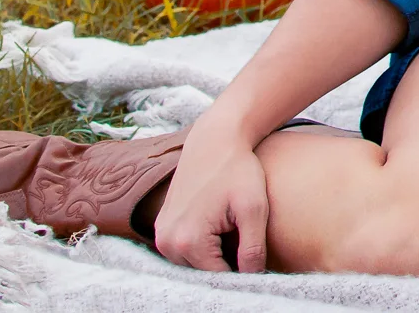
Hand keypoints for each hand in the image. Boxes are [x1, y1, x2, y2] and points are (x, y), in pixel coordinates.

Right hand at [152, 111, 270, 272]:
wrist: (215, 140)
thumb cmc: (238, 170)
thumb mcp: (253, 208)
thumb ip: (252, 248)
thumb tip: (252, 278)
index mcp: (188, 242)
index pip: (219, 278)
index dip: (242, 274)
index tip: (257, 262)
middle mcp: (167, 243)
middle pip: (203, 273)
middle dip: (227, 265)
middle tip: (247, 244)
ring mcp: (160, 235)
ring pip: (193, 264)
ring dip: (213, 256)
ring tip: (233, 233)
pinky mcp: (162, 227)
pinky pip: (183, 250)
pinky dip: (202, 246)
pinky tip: (221, 229)